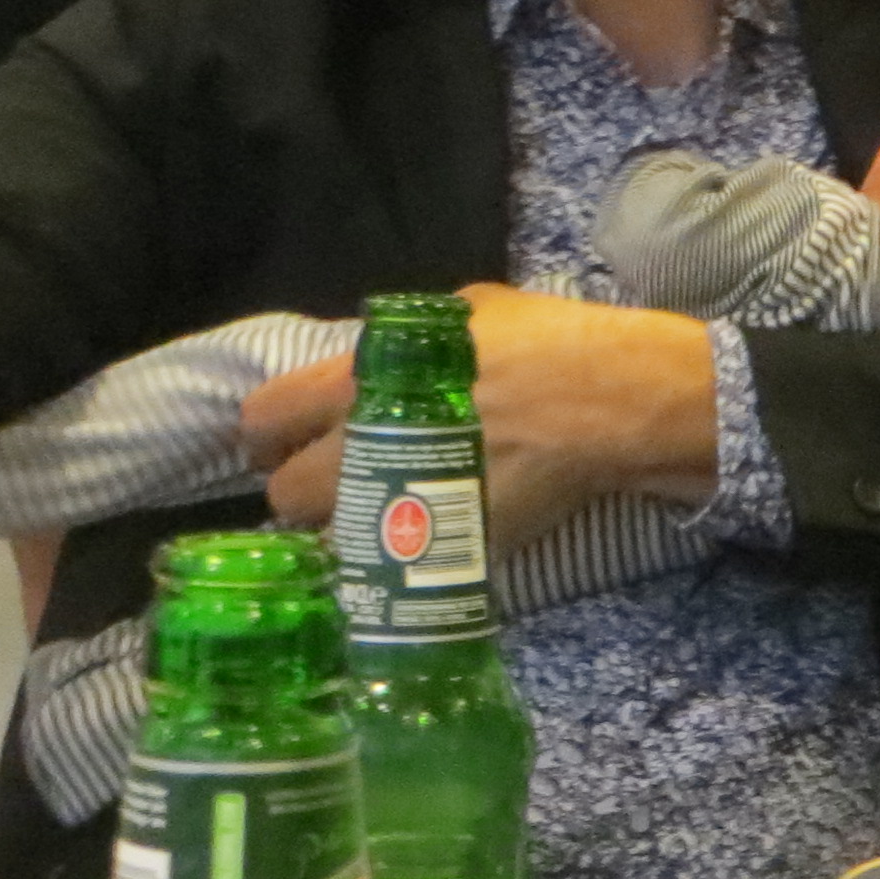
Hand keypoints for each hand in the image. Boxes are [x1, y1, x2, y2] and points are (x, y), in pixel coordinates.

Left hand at [246, 285, 720, 549]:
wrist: (616, 403)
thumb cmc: (549, 343)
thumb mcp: (470, 313)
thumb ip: (411, 342)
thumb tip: (389, 355)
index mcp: (359, 384)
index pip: (263, 418)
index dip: (267, 435)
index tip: (285, 440)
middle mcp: (366, 450)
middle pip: (285, 496)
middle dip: (302, 493)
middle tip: (337, 484)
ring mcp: (406, 508)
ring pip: (335, 541)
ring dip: (349, 530)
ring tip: (384, 517)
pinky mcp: (450, 550)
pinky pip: (400, 565)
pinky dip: (405, 556)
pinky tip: (432, 537)